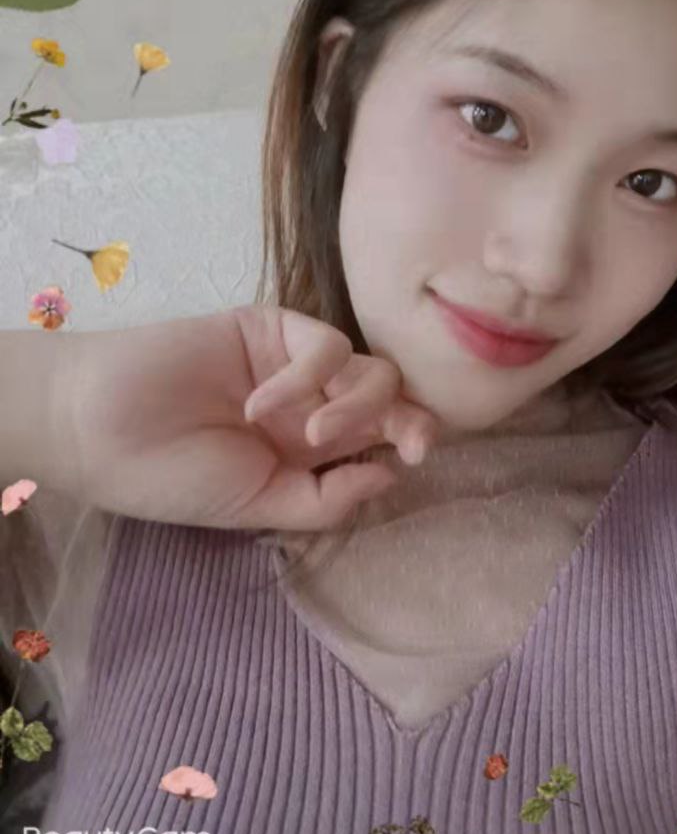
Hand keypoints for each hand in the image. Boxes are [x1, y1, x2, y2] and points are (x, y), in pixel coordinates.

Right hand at [62, 303, 441, 532]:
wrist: (101, 429)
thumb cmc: (173, 476)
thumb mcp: (258, 505)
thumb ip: (326, 498)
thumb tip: (394, 473)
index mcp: (311, 450)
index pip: (384, 436)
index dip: (413, 438)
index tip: (417, 457)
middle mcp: (312, 404)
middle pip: (390, 397)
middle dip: (411, 417)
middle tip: (411, 442)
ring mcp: (294, 363)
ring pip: (368, 367)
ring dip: (357, 404)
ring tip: (311, 436)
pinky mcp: (271, 328)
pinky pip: (324, 344)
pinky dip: (307, 376)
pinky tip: (260, 403)